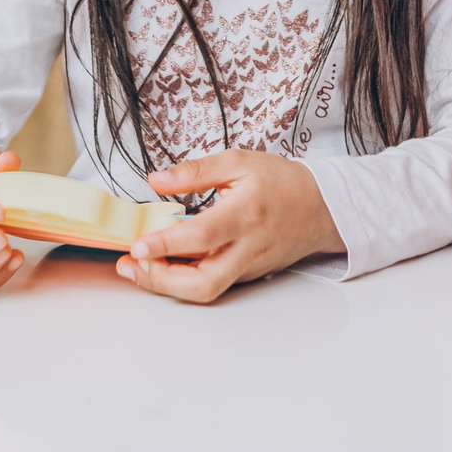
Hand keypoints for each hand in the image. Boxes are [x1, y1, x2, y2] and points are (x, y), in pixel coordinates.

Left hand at [117, 149, 345, 303]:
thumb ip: (195, 171)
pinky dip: (183, 280)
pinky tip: (164, 265)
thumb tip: (156, 180)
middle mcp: (248, 248)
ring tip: (139, 268)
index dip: (166, 244)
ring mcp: (248, 267)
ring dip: (167, 284)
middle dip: (160, 280)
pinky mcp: (247, 275)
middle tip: (130, 266)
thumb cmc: (281, 183)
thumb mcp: (238, 161)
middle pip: (203, 283)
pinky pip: (212, 284)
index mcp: (245, 214)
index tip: (138, 245)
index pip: (201, 237)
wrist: (321, 207)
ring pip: (206, 290)